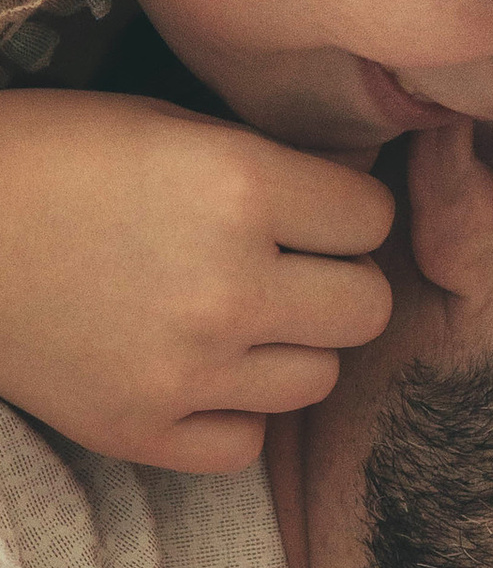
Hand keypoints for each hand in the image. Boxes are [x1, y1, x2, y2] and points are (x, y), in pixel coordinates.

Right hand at [0, 90, 391, 469]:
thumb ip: (272, 164)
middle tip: (283, 269)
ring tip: (228, 317)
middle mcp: (225, 285)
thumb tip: (362, 194)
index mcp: (235, 187)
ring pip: (318, 378)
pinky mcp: (140, 430)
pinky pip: (247, 441)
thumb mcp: (164, 126)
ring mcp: (187, 369)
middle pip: (366, 308)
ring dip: (288, 348)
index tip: (307, 211)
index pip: (372, 219)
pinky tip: (193, 372)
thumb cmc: (46, 161)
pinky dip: (229, 413)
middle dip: (335, 283)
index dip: (345, 212)